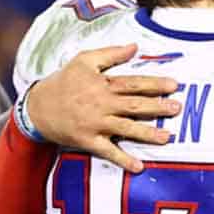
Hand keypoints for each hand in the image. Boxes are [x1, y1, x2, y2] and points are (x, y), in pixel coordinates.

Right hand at [27, 44, 180, 172]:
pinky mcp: (88, 141)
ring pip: (126, 128)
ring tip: (167, 137)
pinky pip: (108, 152)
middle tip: (177, 108)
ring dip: (147, 133)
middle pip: (134, 105)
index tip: (174, 85)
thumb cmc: (63, 81)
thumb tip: (135, 46)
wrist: (36, 107)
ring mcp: (95, 124)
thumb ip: (111, 54)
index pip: (134, 83)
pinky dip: (123, 160)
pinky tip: (139, 166)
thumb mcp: (84, 60)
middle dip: (157, 107)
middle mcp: (102, 104)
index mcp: (103, 84)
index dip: (155, 84)